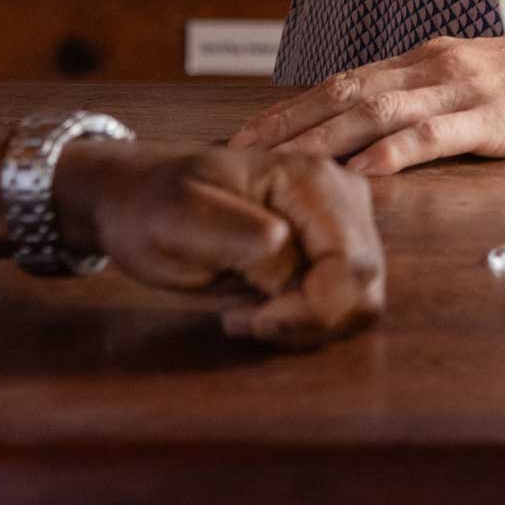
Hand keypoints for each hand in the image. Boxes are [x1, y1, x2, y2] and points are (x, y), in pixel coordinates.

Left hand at [51, 135, 383, 348]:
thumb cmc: (152, 207)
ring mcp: (341, 219)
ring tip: (250, 314)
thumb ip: (239, 233)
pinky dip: (306, 321)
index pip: (351, 263)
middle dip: (308, 320)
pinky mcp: (332, 245)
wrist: (140, 200)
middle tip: (244, 319)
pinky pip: (346, 301)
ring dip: (307, 324)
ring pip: (362, 298)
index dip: (310, 309)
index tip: (247, 320)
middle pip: (364, 284)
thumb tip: (287, 254)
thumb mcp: (180, 218)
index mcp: (309, 180)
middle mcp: (340, 194)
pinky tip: (262, 309)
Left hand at [231, 31, 504, 176]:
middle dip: (286, 125)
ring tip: (276, 168)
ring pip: (377, 112)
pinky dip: (395, 152)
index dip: (291, 108)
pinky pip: (437, 133)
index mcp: (433, 58)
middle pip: (345, 93)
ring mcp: (470, 87)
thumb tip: (386, 135)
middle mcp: (441, 64)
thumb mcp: (488, 84)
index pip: (345, 81)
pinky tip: (362, 174)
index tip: (244, 137)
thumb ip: (440, 99)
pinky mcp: (503, 115)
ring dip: (321, 141)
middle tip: (233, 156)